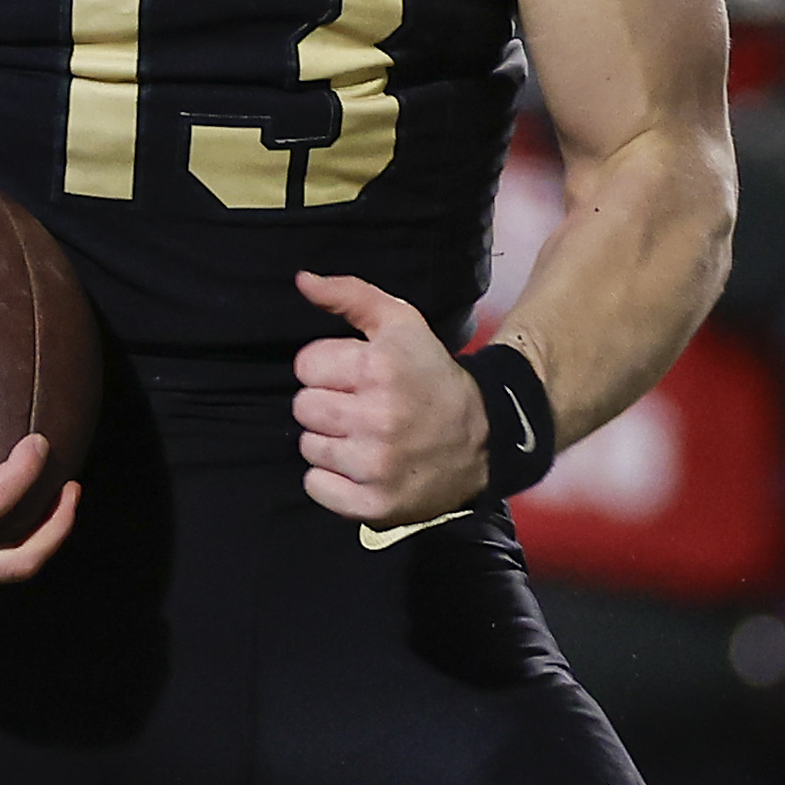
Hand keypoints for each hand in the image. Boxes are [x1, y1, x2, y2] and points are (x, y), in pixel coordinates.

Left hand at [292, 272, 488, 526]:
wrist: (483, 437)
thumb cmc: (431, 375)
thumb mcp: (402, 323)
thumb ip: (350, 295)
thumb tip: (301, 280)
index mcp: (381, 367)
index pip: (306, 364)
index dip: (327, 366)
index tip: (353, 374)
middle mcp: (378, 416)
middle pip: (303, 407)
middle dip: (326, 403)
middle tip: (358, 406)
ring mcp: (376, 465)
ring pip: (308, 446)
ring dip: (329, 441)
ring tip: (362, 436)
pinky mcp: (374, 504)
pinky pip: (316, 488)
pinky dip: (331, 480)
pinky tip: (358, 467)